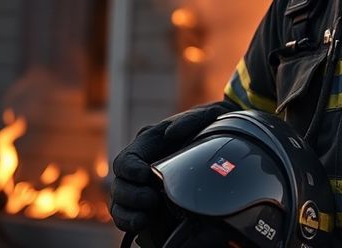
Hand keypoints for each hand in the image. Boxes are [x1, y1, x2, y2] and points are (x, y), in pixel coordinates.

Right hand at [109, 102, 233, 232]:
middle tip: (152, 200)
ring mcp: (141, 186)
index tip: (144, 175)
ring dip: (129, 212)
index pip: (126, 159)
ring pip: (120, 203)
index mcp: (147, 144)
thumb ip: (189, 121)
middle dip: (131, 195)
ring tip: (146, 217)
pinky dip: (130, 222)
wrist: (222, 141)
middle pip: (120, 184)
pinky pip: (128, 217)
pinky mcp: (148, 204)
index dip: (130, 169)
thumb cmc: (207, 127)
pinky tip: (142, 224)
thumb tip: (172, 133)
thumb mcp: (202, 118)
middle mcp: (139, 166)